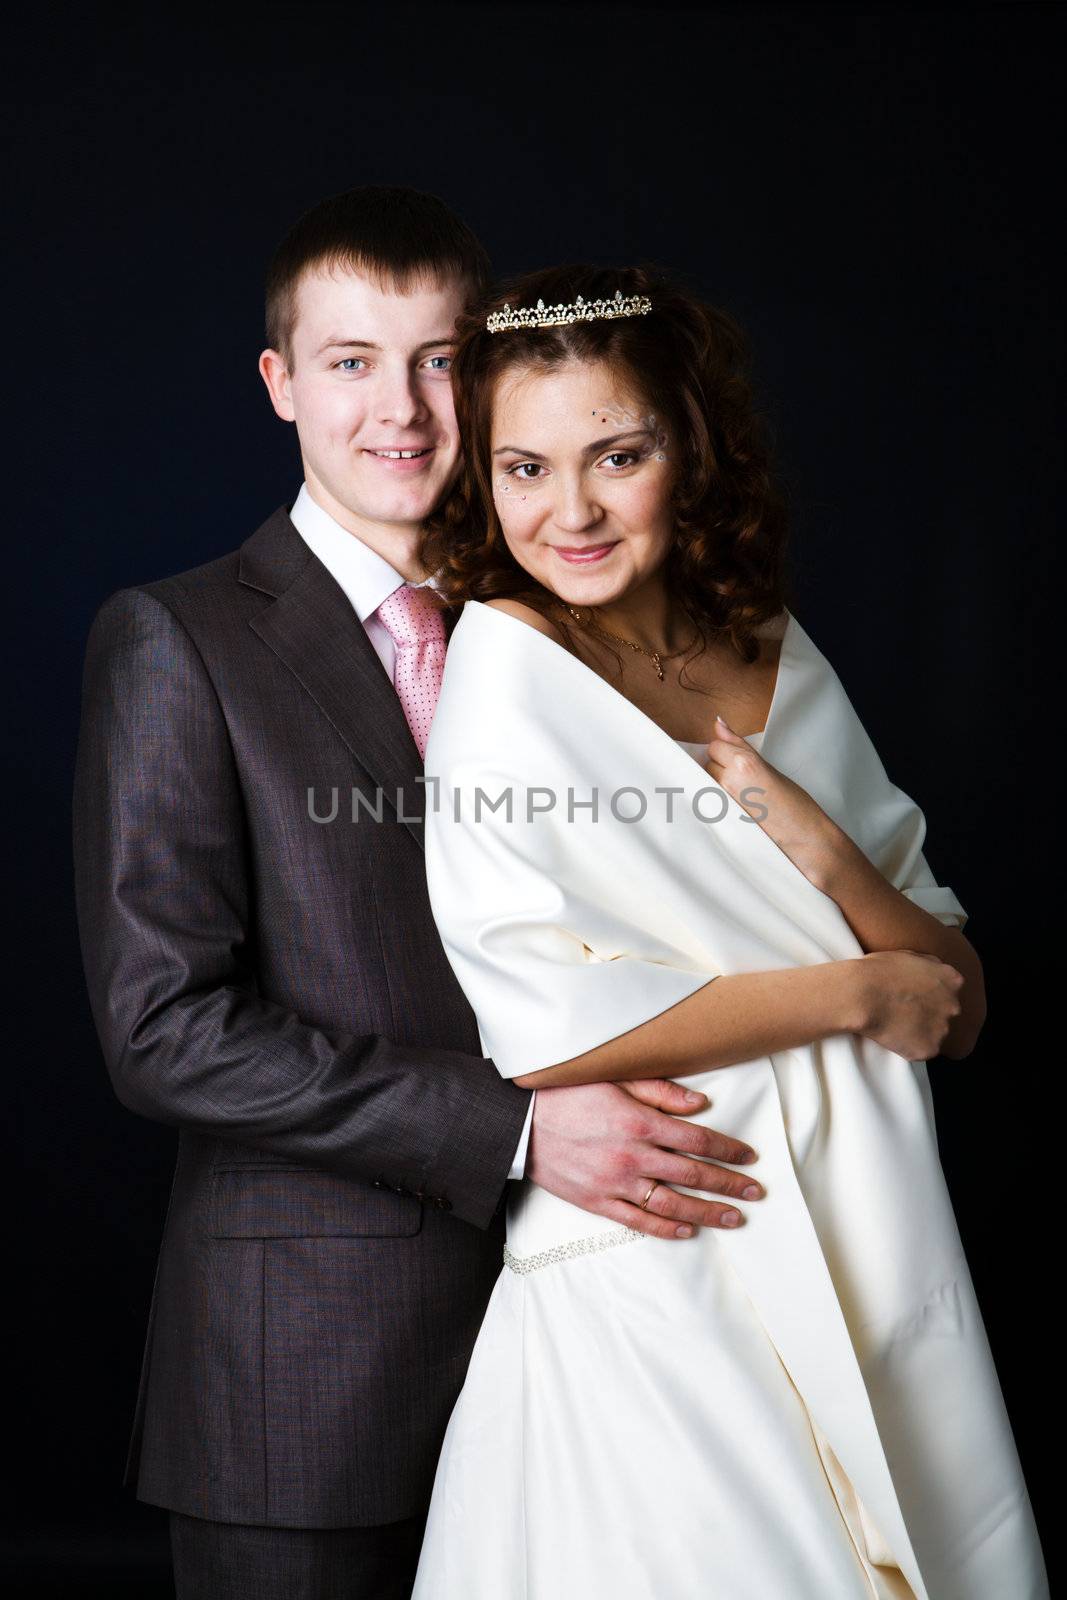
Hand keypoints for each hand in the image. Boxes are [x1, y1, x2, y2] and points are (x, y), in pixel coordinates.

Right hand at [526, 1078, 763, 1237]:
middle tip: (755, 1192)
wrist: (518, 1123)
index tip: (749, 1157)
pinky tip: (688, 1231)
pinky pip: (639, 1221)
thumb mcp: (614, 1078)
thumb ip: (659, 1091)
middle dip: (729, 1184)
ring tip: (735, 1218)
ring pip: (673, 1204)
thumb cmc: (566, 1093)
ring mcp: (615, 1184)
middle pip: (693, 1175)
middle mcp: (633, 1157)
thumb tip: (701, 1103)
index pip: (697, 1140)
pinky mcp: (598, 1202)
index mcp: (639, 1123)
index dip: (728, 1150)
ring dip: (708, 1212)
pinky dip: (667, 1228)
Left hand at [703, 715, 840, 890]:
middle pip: (706, 765)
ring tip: (740, 798)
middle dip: (718, 770)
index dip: (725, 753)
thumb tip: (718, 723)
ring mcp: (721, 802)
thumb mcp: (767, 767)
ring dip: (714, 787)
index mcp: (744, 763)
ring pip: (704, 784)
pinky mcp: (718, 821)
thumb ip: (738, 746)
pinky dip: (714, 804)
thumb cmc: (793, 804)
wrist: (804, 838)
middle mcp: (729, 781)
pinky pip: (706, 803)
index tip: (737, 764)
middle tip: (742, 784)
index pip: (714, 746)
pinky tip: (733, 810)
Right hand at [853, 948, 964, 1059]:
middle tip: (903, 1012)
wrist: (861, 994)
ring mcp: (943, 1029)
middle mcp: (953, 1005)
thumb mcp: (910, 954)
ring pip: (935, 1034)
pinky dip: (909, 1047)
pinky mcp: (930, 1049)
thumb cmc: (878, 971)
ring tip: (894, 1024)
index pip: (949, 992)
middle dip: (928, 1015)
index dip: (929, 996)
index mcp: (952, 980)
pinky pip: (922, 1051)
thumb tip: (935, 972)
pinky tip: (892, 1035)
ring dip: (918, 1032)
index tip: (913, 998)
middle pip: (945, 1014)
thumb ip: (930, 966)